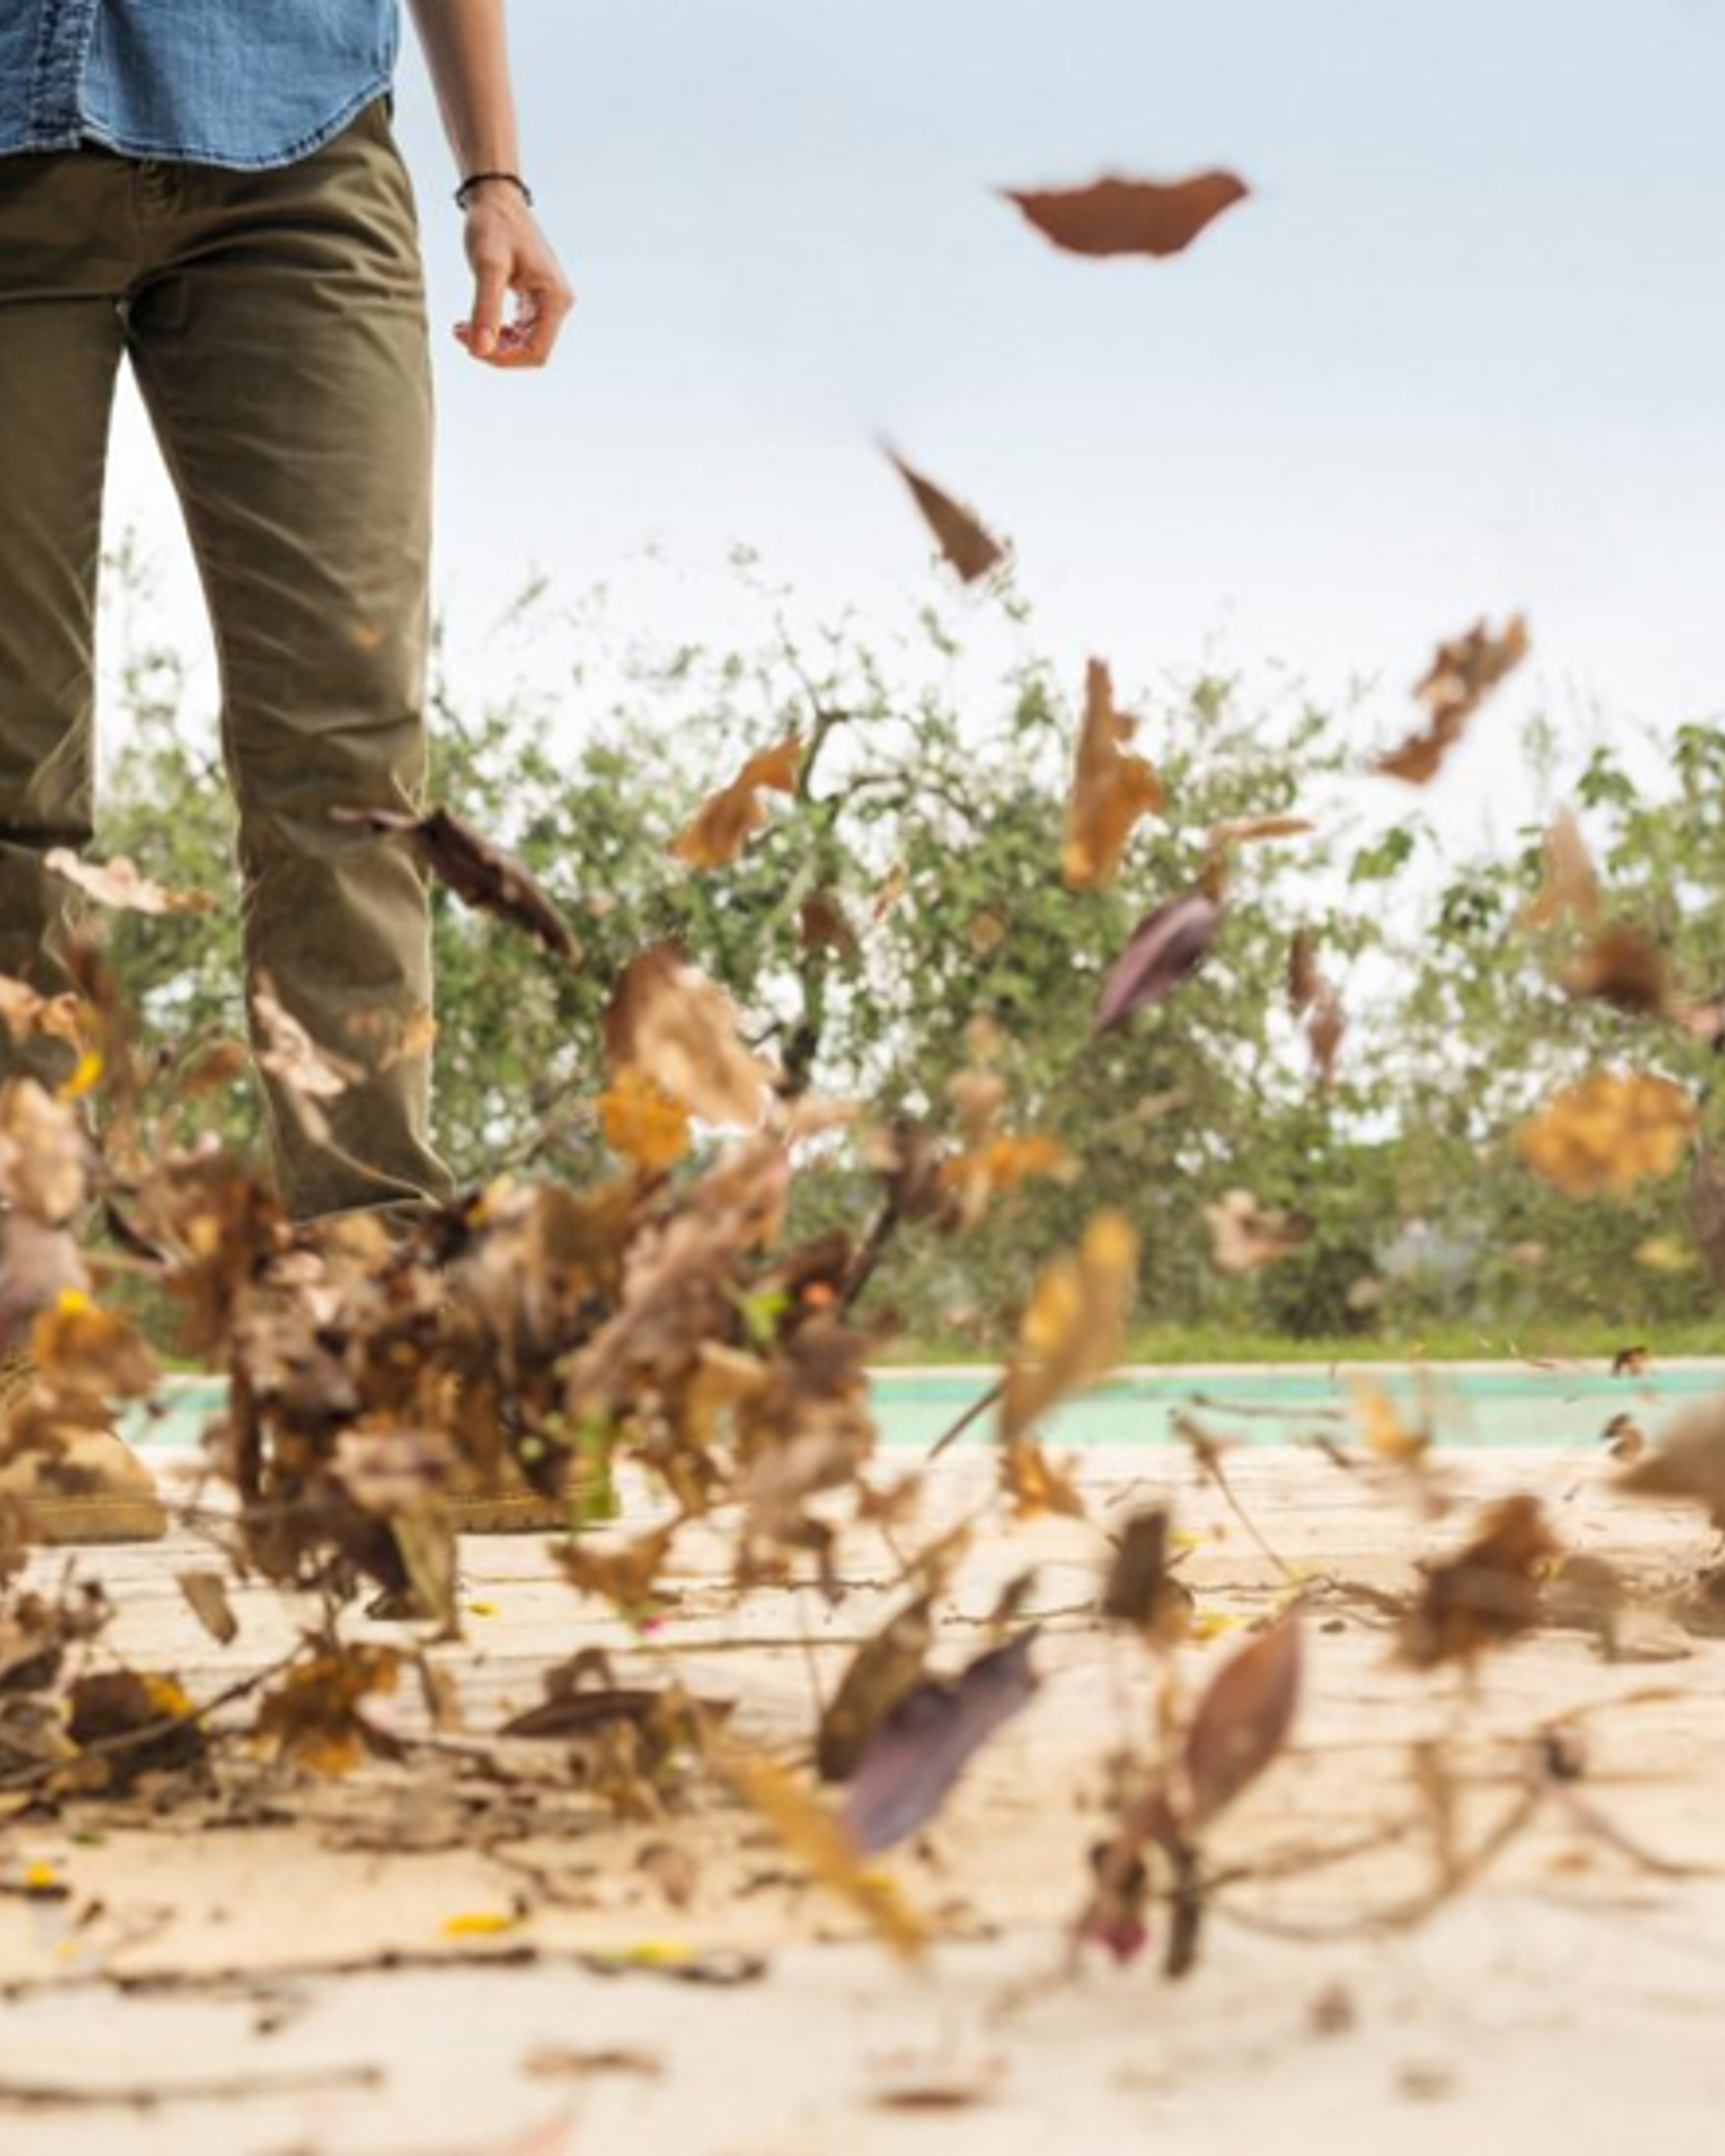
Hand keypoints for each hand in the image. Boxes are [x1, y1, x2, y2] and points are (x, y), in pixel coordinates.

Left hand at [455, 187, 574, 368]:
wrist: (496, 197)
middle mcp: (558, 304)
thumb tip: (480, 351)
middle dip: (495, 350)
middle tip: (461, 334)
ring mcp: (547, 303)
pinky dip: (495, 331)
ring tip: (462, 328)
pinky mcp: (534, 300)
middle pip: (530, 351)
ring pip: (523, 344)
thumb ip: (486, 309)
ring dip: (493, 343)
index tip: (470, 346)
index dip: (503, 358)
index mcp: (555, 299)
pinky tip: (472, 322)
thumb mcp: (487, 265)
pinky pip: (518, 330)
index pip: (536, 352)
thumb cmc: (494, 224)